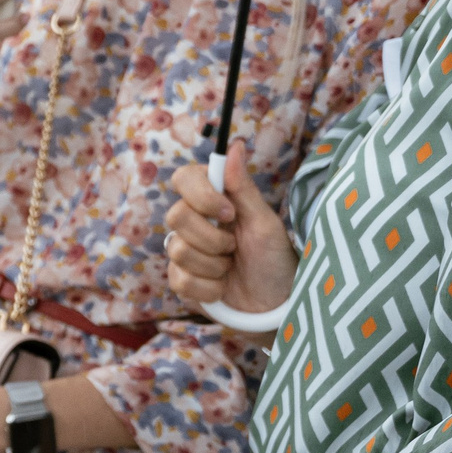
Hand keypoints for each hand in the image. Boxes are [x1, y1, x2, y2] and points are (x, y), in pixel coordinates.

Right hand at [164, 145, 297, 318]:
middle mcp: (194, 222)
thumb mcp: (265, 223)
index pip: (184, 178)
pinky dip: (208, 287)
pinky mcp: (181, 280)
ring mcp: (184, 252)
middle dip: (212, 238)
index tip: (229, 213)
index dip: (201, 195)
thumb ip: (243, 187)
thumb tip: (232, 146)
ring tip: (231, 268)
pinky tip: (222, 288)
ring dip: (213, 265)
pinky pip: (180, 280)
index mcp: (213, 201)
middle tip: (234, 248)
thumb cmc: (275, 260)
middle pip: (176, 216)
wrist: (275, 306)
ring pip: (177, 250)